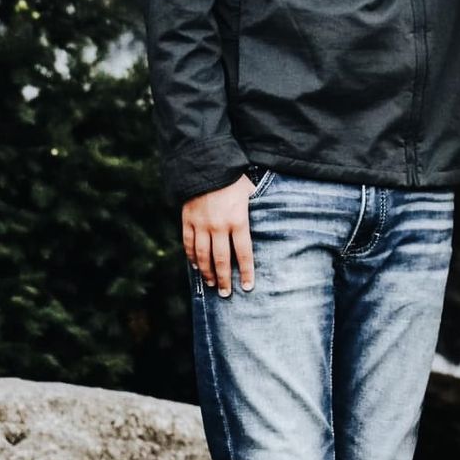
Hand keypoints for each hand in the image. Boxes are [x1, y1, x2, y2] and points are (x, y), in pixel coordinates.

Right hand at [182, 174, 256, 295]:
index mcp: (238, 220)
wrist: (206, 165)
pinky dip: (191, 257)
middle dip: (224, 279)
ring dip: (207, 272)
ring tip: (211, 284)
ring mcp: (201, 225)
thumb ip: (257, 208)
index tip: (247, 286)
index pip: (244, 253)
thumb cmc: (234, 178)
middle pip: (222, 259)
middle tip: (226, 294)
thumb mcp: (251, 192)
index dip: (246, 271)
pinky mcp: (188, 221)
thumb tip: (271, 216)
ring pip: (203, 255)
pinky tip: (195, 267)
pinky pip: (188, 244)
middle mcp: (219, 226)